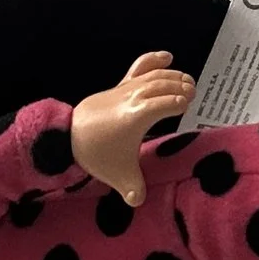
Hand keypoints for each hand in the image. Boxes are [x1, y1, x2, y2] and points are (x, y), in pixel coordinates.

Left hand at [71, 52, 195, 206]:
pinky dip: (153, 60)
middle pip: (162, 84)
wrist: (68, 136)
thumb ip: (132, 188)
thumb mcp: (117, 174)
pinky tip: (167, 57)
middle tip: (190, 94)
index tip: (187, 105)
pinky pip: (139, 67)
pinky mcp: (120, 86)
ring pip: (154, 75)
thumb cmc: (96, 153)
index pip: (163, 102)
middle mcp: (133, 98)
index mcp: (136, 116)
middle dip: (179, 87)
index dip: (178, 101)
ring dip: (172, 76)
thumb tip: (139, 202)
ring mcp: (126, 89)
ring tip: (186, 83)